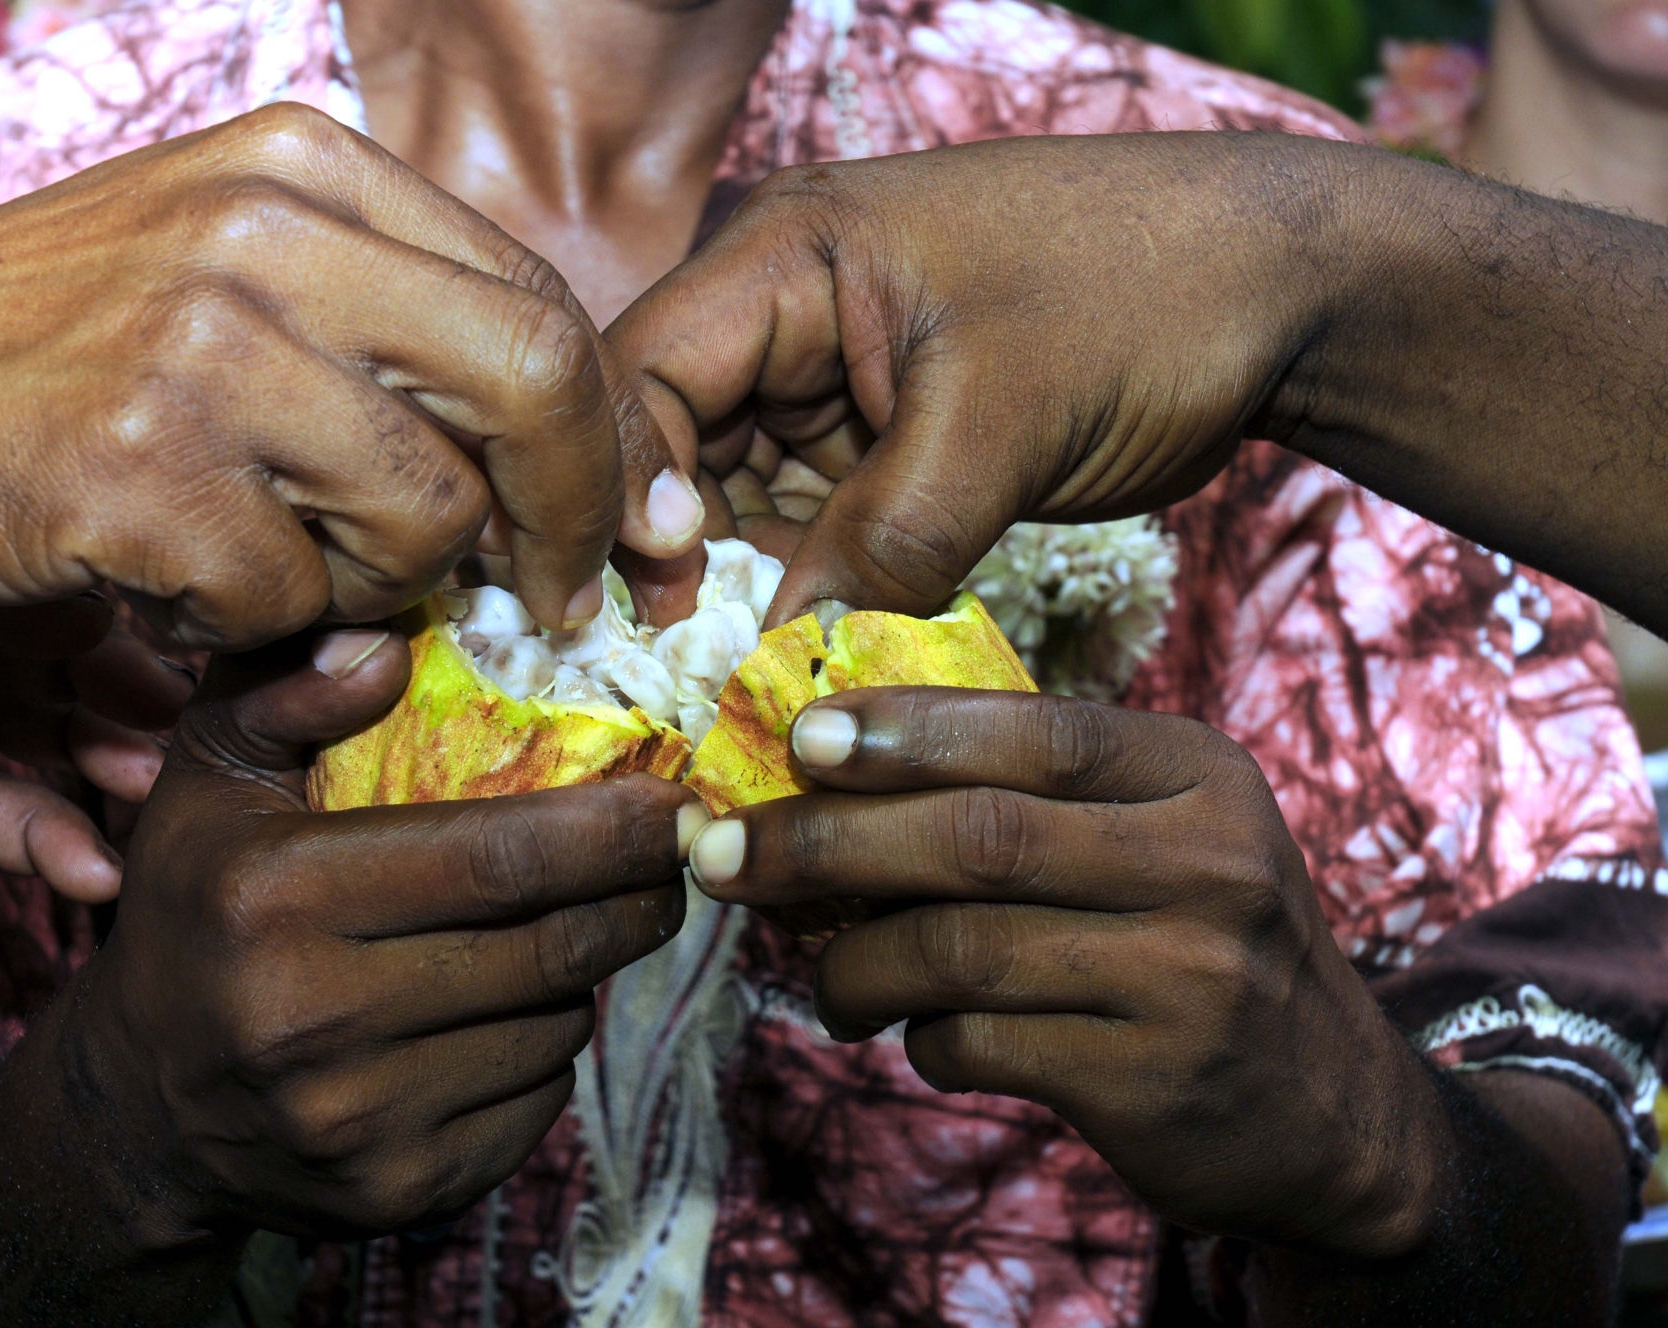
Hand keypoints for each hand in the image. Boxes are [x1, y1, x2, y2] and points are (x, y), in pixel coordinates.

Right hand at [0, 101, 706, 644]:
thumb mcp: (231, 275)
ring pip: (424, 514)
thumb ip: (391, 334)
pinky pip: (292, 600)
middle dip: (571, 512)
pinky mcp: (139, 469)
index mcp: (307, 167)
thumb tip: (576, 468)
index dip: (606, 437)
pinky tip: (179, 581)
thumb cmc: (52, 349)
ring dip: (376, 585)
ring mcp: (200, 345)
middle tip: (550, 599)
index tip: (628, 526)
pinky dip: (255, 624)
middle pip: (534, 377)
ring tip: (279, 563)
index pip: (540, 303)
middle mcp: (267, 233)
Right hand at [59, 628, 699, 1240]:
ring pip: (556, 1027)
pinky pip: (537, 1104)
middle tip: (675, 859)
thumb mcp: (208, 783)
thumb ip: (281, 691)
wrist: (137, 1113)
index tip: (678, 802)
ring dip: (582, 974)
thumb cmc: (196, 913)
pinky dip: (545, 1053)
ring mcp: (360, 1121)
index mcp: (276, 897)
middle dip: (638, 897)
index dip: (612, 829)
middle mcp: (315, 1019)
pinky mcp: (399, 1194)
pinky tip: (500, 1019)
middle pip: (551, 948)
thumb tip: (385, 642)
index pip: (497, 859)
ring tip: (553, 933)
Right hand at [607, 132, 1356, 623]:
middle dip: (673, 552)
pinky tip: (811, 655)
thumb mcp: (1000, 425)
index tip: (660, 594)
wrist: (1281, 292)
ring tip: (749, 677)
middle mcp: (789, 312)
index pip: (641, 369)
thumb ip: (881, 546)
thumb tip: (782, 668)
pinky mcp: (886, 439)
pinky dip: (810, 587)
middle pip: (669, 439)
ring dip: (741, 583)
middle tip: (688, 667)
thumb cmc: (1144, 302)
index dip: (625, 483)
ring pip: (735, 495)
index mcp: (790, 255)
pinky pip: (811, 521)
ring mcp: (836, 378)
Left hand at [684, 686, 1447, 1259]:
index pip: (1031, 732)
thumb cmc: (1202, 945)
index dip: (902, 732)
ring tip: (823, 983)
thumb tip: (832, 767)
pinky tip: (920, 1037)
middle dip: (823, 844)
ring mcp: (1188, 976)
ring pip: (957, 949)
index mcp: (1198, 774)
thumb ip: (1035, 796)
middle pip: (973, 838)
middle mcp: (1205, 862)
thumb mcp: (1163, 836)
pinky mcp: (1154, 1079)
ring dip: (852, 965)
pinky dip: (922, 1039)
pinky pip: (981, 1043)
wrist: (1336, 1115)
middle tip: (722, 857)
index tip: (797, 737)